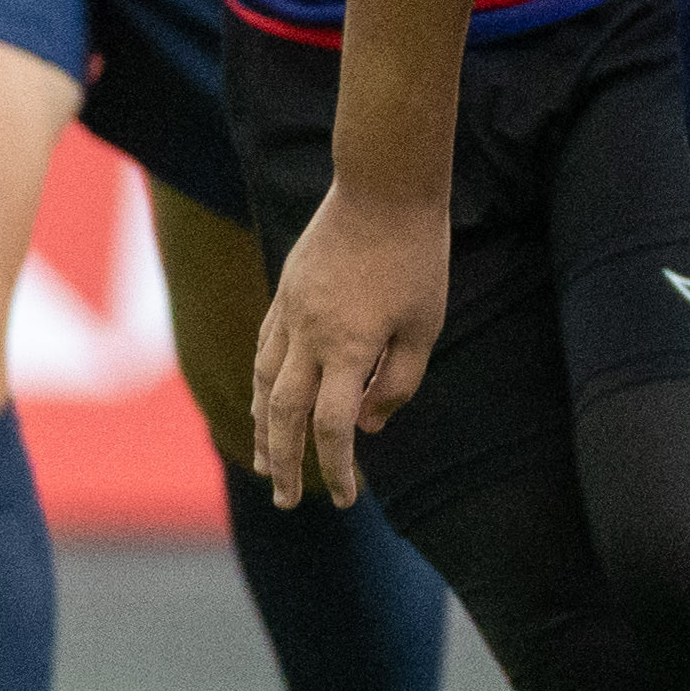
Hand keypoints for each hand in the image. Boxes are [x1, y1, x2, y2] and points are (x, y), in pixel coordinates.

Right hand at [248, 189, 450, 507]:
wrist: (383, 189)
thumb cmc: (416, 258)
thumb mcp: (425, 325)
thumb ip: (398, 381)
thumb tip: (366, 425)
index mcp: (348, 347)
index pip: (332, 427)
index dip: (338, 468)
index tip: (350, 498)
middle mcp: (308, 336)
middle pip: (285, 416)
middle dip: (284, 464)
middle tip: (286, 501)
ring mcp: (289, 313)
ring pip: (265, 385)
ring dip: (264, 429)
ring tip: (265, 463)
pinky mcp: (284, 295)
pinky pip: (264, 351)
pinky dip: (264, 386)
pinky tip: (268, 405)